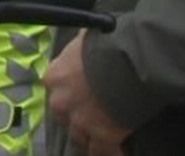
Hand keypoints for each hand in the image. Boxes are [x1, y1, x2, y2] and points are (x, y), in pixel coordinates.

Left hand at [45, 31, 131, 155]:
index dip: (67, 94)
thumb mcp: (85, 39)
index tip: (77, 97)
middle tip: (89, 118)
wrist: (131, 61)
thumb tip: (83, 41)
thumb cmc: (108, 44)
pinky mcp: (102, 136)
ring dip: (89, 137)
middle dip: (75, 117)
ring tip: (100, 138)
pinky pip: (102, 151)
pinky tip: (117, 151)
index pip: (54, 90)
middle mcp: (61, 102)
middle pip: (63, 116)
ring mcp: (80, 121)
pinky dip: (110, 151)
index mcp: (54, 77)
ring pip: (79, 138)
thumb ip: (78, 49)